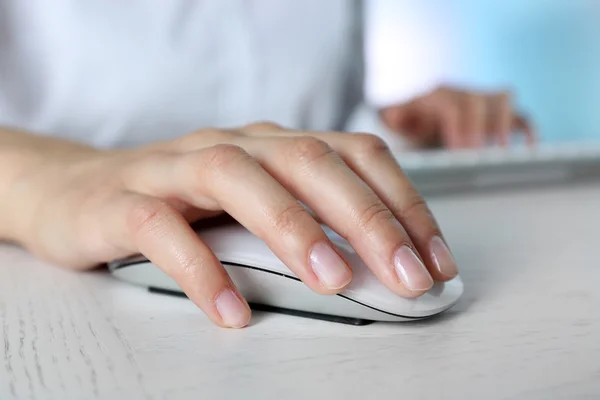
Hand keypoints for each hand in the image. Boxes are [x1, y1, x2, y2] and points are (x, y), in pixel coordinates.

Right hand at [8, 123, 458, 327]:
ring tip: (335, 283)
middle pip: (309, 162)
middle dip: (367, 220)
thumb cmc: (182, 203)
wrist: (78, 191)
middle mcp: (233, 145)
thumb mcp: (255, 204)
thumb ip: (308, 222)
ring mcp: (176, 168)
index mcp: (272, 144)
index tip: (435, 260)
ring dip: (294, 230)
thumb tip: (382, 264)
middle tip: (407, 277)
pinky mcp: (126, 201)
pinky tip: (233, 312)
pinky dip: (202, 270)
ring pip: (240, 179)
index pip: (354, 155)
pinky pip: (165, 230)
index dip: (402, 204)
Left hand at [380, 86, 534, 148]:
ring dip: (506, 124)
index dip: (459, 128)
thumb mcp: (400, 121)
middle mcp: (464, 93)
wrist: (419, 114)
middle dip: (480, 129)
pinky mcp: (499, 114)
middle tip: (478, 157)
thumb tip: (393, 115)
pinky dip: (527, 129)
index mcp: (439, 95)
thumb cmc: (411, 122)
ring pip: (503, 99)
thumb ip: (397, 118)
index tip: (460, 153)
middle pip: (480, 100)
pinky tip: (528, 148)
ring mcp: (483, 101)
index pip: (454, 106)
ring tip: (501, 152)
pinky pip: (520, 115)